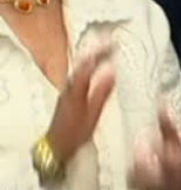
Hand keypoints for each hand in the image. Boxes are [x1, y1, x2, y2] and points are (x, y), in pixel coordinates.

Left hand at [47, 43, 115, 164]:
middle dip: (97, 53)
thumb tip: (111, 73)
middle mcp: (69, 86)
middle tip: (110, 45)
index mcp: (76, 88)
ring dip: (92, 60)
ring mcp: (67, 90)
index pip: (90, 64)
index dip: (101, 53)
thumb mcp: (93, 113)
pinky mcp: (68, 95)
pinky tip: (93, 72)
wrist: (57, 144)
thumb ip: (101, 92)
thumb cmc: (74, 132)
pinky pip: (79, 76)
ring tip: (103, 54)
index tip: (113, 46)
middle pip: (83, 63)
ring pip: (80, 69)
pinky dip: (87, 70)